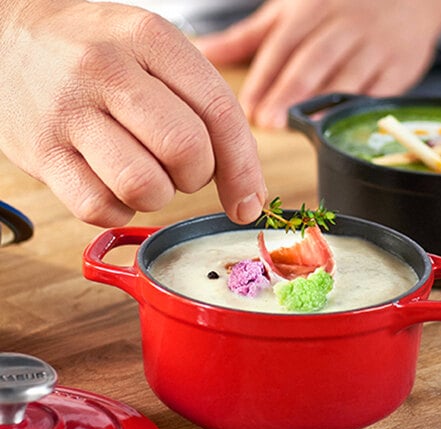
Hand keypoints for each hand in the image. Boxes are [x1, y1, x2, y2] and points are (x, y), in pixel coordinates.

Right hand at [0, 0, 266, 225]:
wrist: (8, 39)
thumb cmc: (98, 55)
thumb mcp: (155, 53)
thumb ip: (204, 107)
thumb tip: (245, 185)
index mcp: (150, 38)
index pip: (219, 112)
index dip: (243, 168)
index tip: (249, 202)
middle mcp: (107, 69)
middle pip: (186, 151)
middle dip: (196, 176)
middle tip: (180, 168)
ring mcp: (69, 112)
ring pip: (144, 186)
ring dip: (156, 195)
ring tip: (140, 171)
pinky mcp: (40, 153)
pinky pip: (99, 208)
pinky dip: (117, 209)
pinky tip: (110, 184)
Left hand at [194, 0, 440, 128]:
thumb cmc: (337, 8)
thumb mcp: (288, 12)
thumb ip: (247, 37)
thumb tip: (204, 52)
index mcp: (310, 10)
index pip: (282, 45)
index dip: (264, 78)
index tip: (246, 108)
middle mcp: (342, 25)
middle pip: (312, 59)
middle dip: (290, 91)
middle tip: (269, 121)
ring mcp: (373, 46)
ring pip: (345, 74)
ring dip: (323, 103)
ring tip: (304, 127)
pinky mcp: (399, 68)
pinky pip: (378, 88)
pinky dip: (360, 107)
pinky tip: (342, 125)